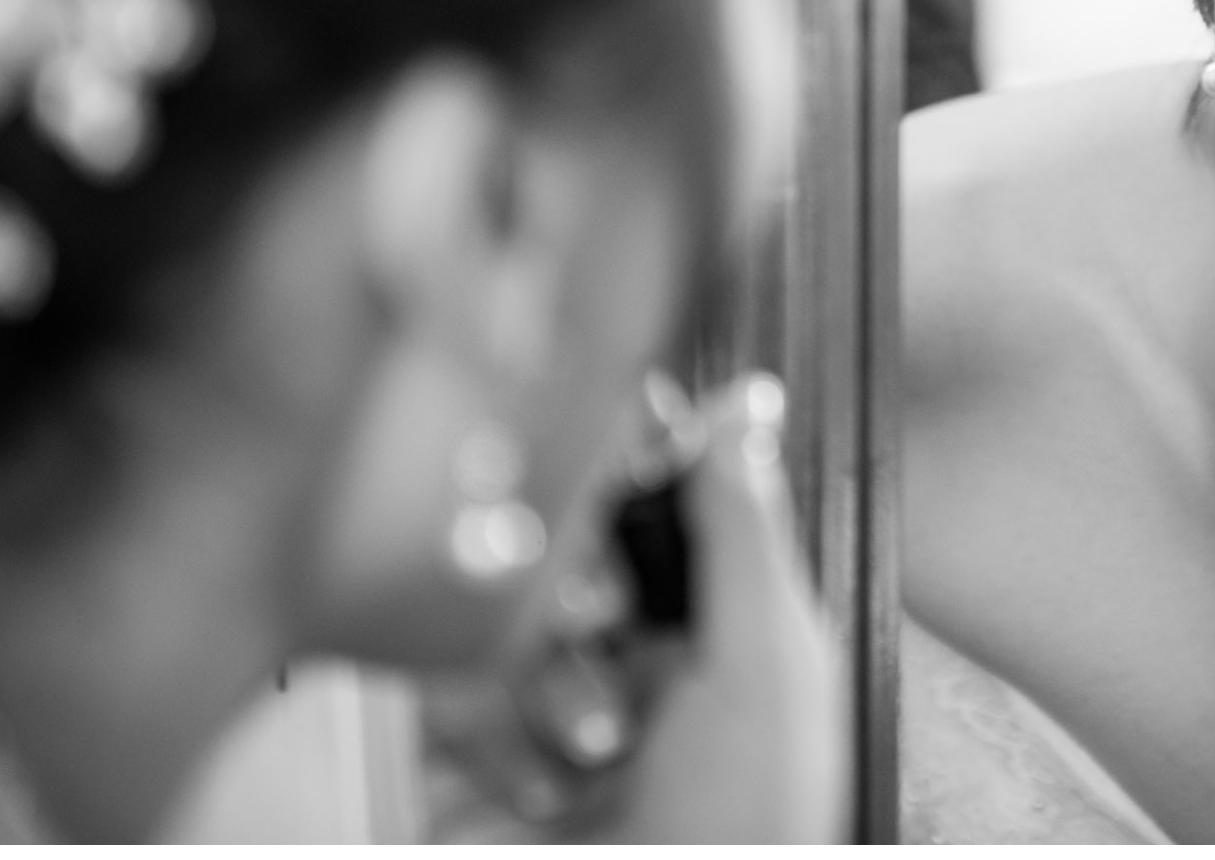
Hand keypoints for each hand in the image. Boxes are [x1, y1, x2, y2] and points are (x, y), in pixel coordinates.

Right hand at [422, 375, 846, 841]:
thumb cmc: (746, 829)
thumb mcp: (766, 665)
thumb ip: (743, 524)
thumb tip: (748, 398)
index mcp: (719, 620)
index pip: (656, 499)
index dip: (628, 465)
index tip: (610, 430)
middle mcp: (634, 654)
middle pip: (563, 539)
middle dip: (578, 575)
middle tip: (602, 615)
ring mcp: (546, 708)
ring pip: (501, 608)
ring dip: (546, 671)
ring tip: (597, 741)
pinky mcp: (468, 761)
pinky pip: (448, 689)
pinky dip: (494, 731)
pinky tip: (547, 787)